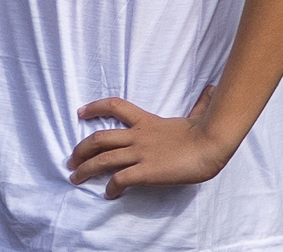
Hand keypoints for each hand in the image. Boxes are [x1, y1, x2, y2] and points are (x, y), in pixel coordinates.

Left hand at [67, 86, 229, 196]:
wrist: (211, 144)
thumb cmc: (207, 132)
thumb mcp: (197, 116)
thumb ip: (200, 105)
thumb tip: (212, 90)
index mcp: (147, 121)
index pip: (114, 106)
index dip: (95, 107)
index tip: (80, 112)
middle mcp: (138, 136)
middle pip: (99, 138)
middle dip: (81, 149)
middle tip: (70, 160)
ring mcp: (140, 153)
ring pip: (103, 160)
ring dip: (86, 169)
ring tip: (76, 177)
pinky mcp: (146, 171)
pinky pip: (121, 179)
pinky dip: (111, 187)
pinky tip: (108, 194)